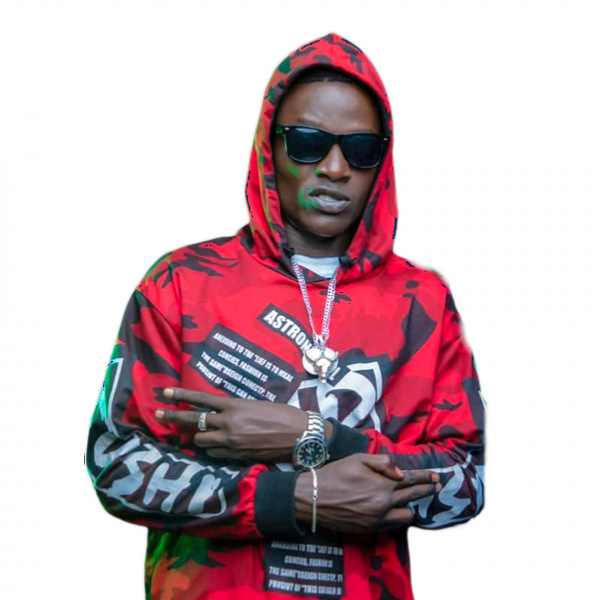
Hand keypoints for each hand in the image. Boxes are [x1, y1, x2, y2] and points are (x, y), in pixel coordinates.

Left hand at [154, 387, 312, 462]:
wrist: (299, 435)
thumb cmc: (283, 415)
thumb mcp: (256, 404)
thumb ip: (236, 408)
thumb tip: (224, 412)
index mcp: (234, 405)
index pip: (201, 399)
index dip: (181, 396)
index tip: (165, 393)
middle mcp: (228, 423)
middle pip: (193, 421)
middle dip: (174, 417)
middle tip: (158, 414)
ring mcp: (231, 441)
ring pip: (201, 441)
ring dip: (199, 437)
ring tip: (201, 434)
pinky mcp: (236, 456)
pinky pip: (215, 454)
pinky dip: (213, 449)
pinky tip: (219, 446)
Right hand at [294, 453, 439, 533]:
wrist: (314, 498)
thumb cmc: (336, 474)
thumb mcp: (359, 459)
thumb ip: (383, 463)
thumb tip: (400, 472)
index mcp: (383, 485)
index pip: (412, 481)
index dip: (426, 477)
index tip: (436, 476)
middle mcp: (385, 505)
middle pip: (414, 497)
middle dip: (426, 490)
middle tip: (436, 485)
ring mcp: (378, 519)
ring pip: (406, 516)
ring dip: (409, 506)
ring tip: (408, 498)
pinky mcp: (370, 529)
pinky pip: (393, 525)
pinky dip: (397, 517)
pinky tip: (395, 510)